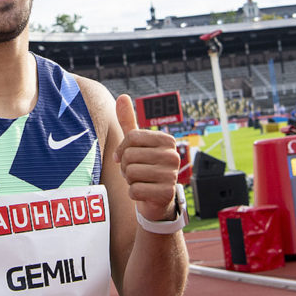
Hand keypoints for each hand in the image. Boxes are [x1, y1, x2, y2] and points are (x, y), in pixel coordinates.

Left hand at [113, 94, 179, 220]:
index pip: (132, 137)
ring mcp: (172, 175)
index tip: (125, 156)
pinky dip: (133, 193)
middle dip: (125, 166)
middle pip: (129, 155)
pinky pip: (134, 190)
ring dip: (129, 180)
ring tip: (140, 180)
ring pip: (130, 172)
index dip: (122, 149)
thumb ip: (128, 121)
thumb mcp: (137, 144)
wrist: (157, 198)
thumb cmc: (145, 166)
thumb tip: (123, 96)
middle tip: (134, 172)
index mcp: (167, 140)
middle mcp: (173, 156)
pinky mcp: (166, 193)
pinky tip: (143, 192)